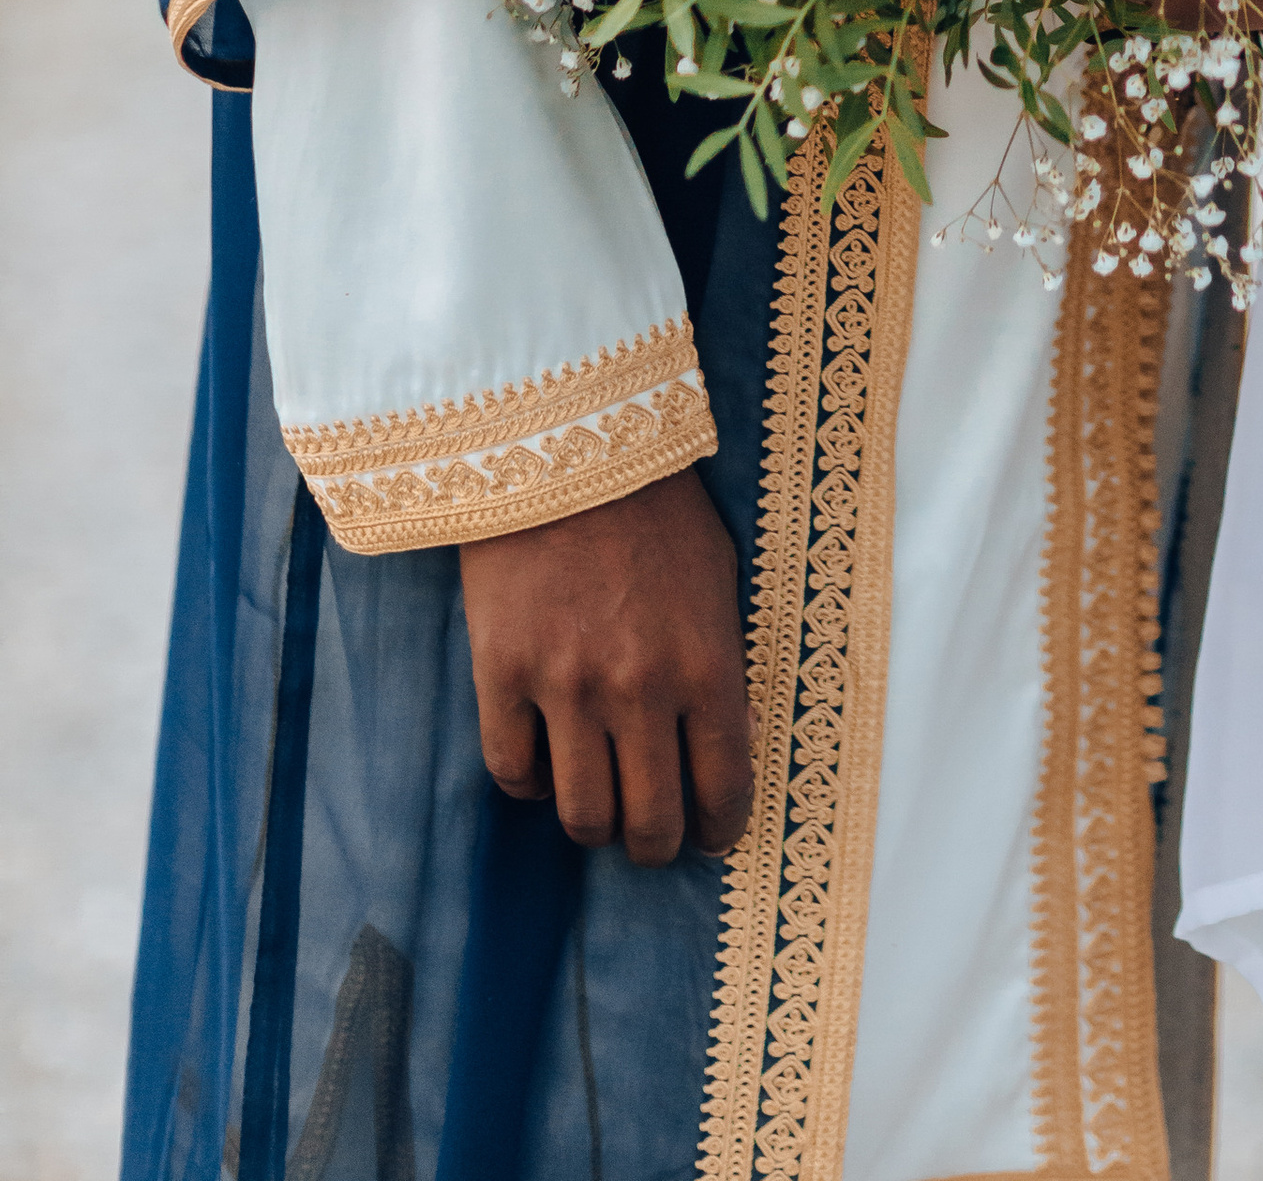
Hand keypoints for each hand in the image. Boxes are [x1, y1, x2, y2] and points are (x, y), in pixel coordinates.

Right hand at [459, 463, 752, 868]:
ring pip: (580, 815)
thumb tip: (731, 741)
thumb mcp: (717, 578)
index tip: (712, 836)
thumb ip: (723, 663)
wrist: (565, 447)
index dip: (720, 829)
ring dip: (595, 826)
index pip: (723, 788)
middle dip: (655, 844)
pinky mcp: (502, 674)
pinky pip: (512, 773)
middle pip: (648, 822)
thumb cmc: (655, 507)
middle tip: (653, 837)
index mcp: (706, 664)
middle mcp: (639, 689)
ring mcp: (565, 687)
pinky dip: (529, 786)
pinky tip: (543, 767)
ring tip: (599, 811)